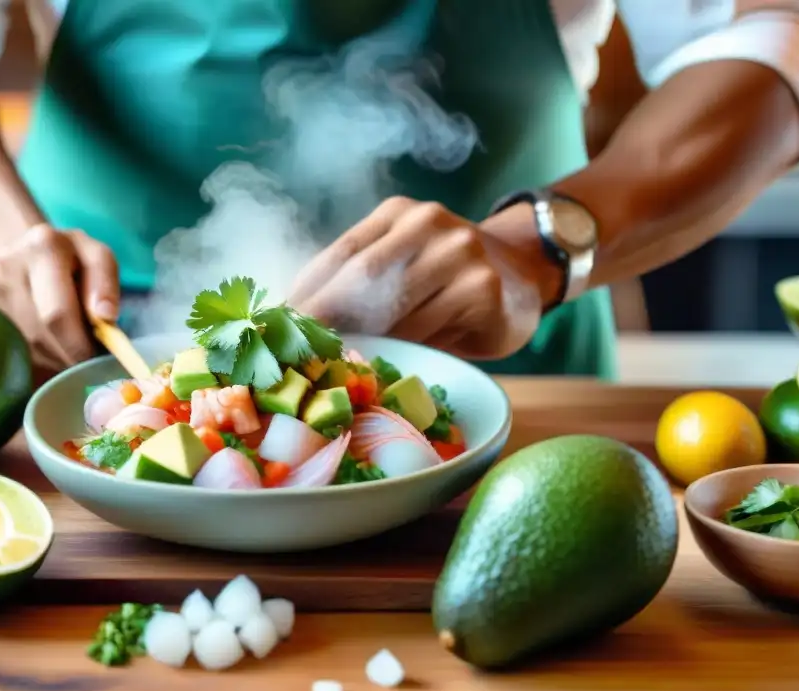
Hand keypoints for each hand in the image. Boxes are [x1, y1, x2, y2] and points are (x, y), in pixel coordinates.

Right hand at [0, 223, 119, 371]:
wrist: (15, 254)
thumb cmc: (67, 260)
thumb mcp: (95, 257)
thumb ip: (105, 283)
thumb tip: (106, 316)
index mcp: (43, 248)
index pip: (59, 313)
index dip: (80, 345)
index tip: (95, 358)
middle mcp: (7, 267)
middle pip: (41, 337)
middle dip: (68, 356)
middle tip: (84, 357)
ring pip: (24, 349)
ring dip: (51, 358)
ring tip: (63, 344)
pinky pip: (7, 353)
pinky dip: (32, 359)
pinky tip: (42, 347)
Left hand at [288, 197, 563, 358]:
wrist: (525, 272)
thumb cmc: (444, 280)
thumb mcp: (401, 265)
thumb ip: (357, 284)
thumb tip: (288, 322)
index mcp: (397, 213)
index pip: (340, 254)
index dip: (305, 295)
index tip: (273, 329)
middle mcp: (428, 223)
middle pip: (363, 276)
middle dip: (325, 320)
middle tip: (294, 356)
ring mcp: (460, 252)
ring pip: (396, 309)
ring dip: (365, 343)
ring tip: (333, 369)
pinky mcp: (484, 290)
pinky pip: (430, 331)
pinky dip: (407, 352)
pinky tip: (395, 365)